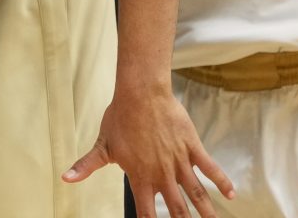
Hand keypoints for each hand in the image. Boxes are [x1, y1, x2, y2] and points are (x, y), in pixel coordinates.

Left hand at [64, 87, 233, 217]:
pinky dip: (222, 181)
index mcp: (139, 177)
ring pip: (197, 193)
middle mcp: (162, 174)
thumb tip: (65, 178)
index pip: (145, 212)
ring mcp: (179, 162)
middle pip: (176, 208)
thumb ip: (87, 166)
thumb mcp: (102, 145)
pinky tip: (232, 195)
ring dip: (206, 212)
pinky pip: (210, 168)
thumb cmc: (120, 117)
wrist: (141, 93)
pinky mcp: (192, 147)